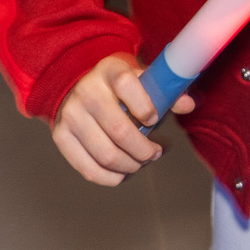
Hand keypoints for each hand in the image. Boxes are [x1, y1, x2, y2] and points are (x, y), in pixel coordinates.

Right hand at [51, 52, 195, 186]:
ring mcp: (70, 115)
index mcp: (110, 71)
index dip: (145, 107)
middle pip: (119, 130)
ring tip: (142, 162)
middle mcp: (86, 91)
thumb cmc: (120, 86)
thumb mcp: (141, 79)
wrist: (78, 85)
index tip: (155, 120)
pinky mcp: (61, 137)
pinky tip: (125, 172)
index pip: (126, 85)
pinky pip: (88, 169)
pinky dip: (112, 178)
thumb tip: (189, 105)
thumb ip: (166, 92)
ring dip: (131, 166)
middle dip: (144, 150)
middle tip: (155, 153)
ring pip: (106, 154)